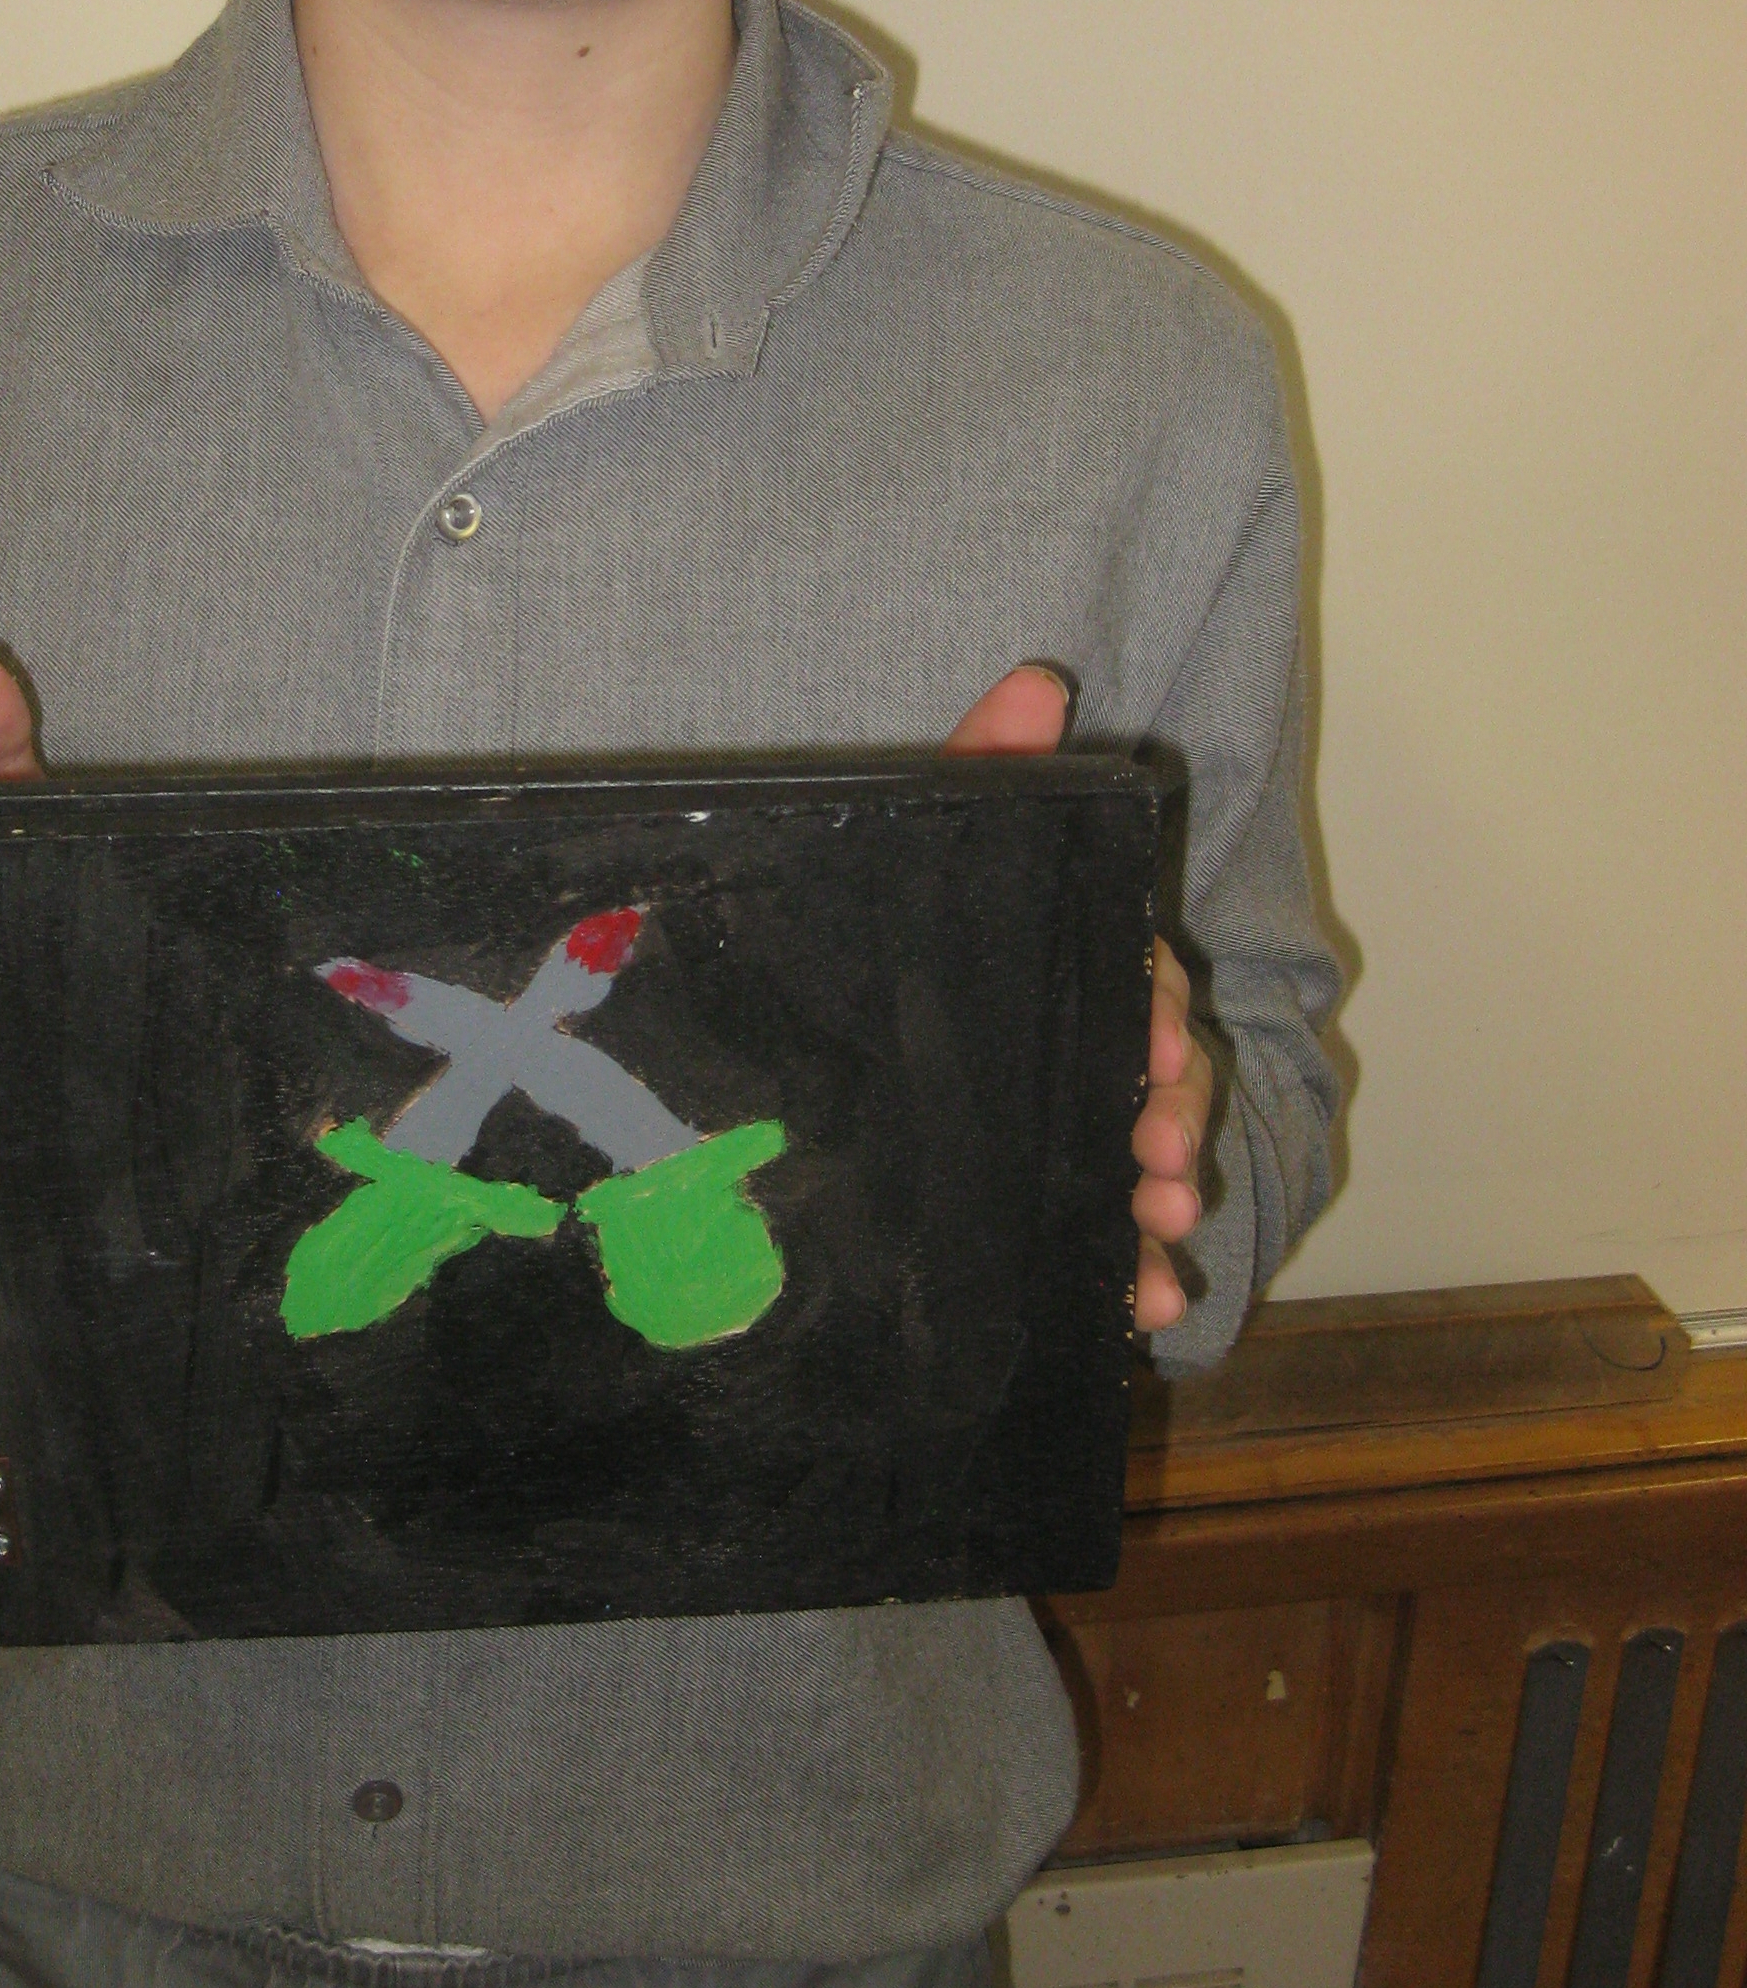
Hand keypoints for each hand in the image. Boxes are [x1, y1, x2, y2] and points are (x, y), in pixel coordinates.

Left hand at [941, 662, 1206, 1335]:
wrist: (813, 1103)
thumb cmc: (899, 937)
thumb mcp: (933, 856)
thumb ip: (981, 768)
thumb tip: (1036, 676)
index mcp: (1061, 954)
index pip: (1133, 969)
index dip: (1152, 1004)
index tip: (1153, 1039)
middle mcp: (1077, 1038)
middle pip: (1159, 1074)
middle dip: (1174, 1118)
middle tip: (1155, 1161)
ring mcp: (1066, 1121)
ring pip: (1145, 1159)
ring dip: (1162, 1202)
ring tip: (1155, 1239)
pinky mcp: (1042, 1198)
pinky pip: (1104, 1237)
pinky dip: (1132, 1275)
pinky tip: (1138, 1311)